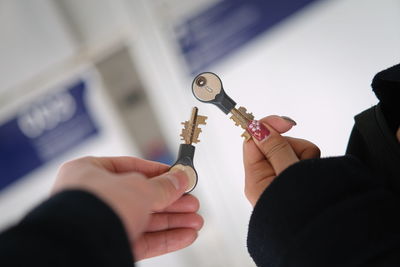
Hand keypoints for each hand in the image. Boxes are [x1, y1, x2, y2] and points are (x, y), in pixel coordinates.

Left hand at [53, 156, 202, 260]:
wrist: (77, 246)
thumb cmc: (93, 207)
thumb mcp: (138, 188)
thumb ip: (163, 186)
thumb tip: (181, 179)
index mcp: (90, 172)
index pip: (131, 168)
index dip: (159, 172)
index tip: (179, 177)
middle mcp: (94, 198)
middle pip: (142, 197)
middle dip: (172, 202)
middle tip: (192, 202)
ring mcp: (101, 224)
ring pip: (144, 221)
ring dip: (173, 222)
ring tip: (195, 222)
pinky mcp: (109, 246)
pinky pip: (142, 241)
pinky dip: (165, 239)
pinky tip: (184, 236)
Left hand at [243, 116, 319, 205]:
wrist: (328, 236)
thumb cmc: (304, 214)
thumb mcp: (287, 175)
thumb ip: (275, 148)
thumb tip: (258, 127)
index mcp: (256, 178)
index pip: (253, 141)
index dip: (267, 127)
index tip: (287, 124)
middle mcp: (266, 178)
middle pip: (274, 143)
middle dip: (292, 146)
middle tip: (301, 163)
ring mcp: (282, 179)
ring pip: (291, 149)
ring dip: (304, 156)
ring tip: (310, 174)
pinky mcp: (296, 179)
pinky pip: (302, 160)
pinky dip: (311, 163)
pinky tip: (315, 176)